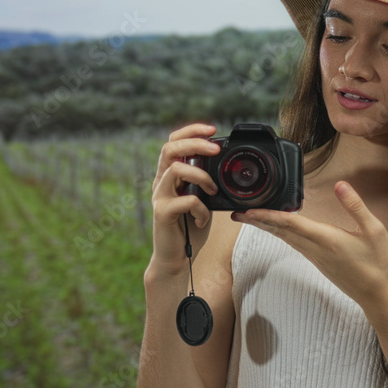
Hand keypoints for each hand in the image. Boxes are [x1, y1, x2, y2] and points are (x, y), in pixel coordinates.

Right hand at [149, 123, 220, 277]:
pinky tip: (204, 218)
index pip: (174, 142)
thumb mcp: (202, 198)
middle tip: (216, 149)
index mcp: (170, 175)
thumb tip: (227, 166)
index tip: (212, 129)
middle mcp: (161, 182)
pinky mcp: (162, 213)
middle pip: (169, 148)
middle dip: (195, 143)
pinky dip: (201, 208)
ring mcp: (160, 197)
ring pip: (176, 169)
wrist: (176, 258)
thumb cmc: (190, 227)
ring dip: (201, 176)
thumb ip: (207, 181)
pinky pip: (185, 200)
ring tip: (212, 190)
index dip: (191, 130)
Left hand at [232, 181, 387, 310]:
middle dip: (258, 221)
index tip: (248, 210)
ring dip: (267, 228)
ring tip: (252, 218)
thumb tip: (340, 185)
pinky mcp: (319, 263)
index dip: (267, 215)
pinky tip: (279, 229)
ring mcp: (316, 258)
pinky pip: (295, 245)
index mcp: (327, 239)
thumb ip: (355, 206)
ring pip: (286, 239)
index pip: (290, 224)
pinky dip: (282, 234)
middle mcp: (316, 250)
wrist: (379, 296)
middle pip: (280, 232)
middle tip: (237, 213)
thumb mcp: (374, 230)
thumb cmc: (379, 264)